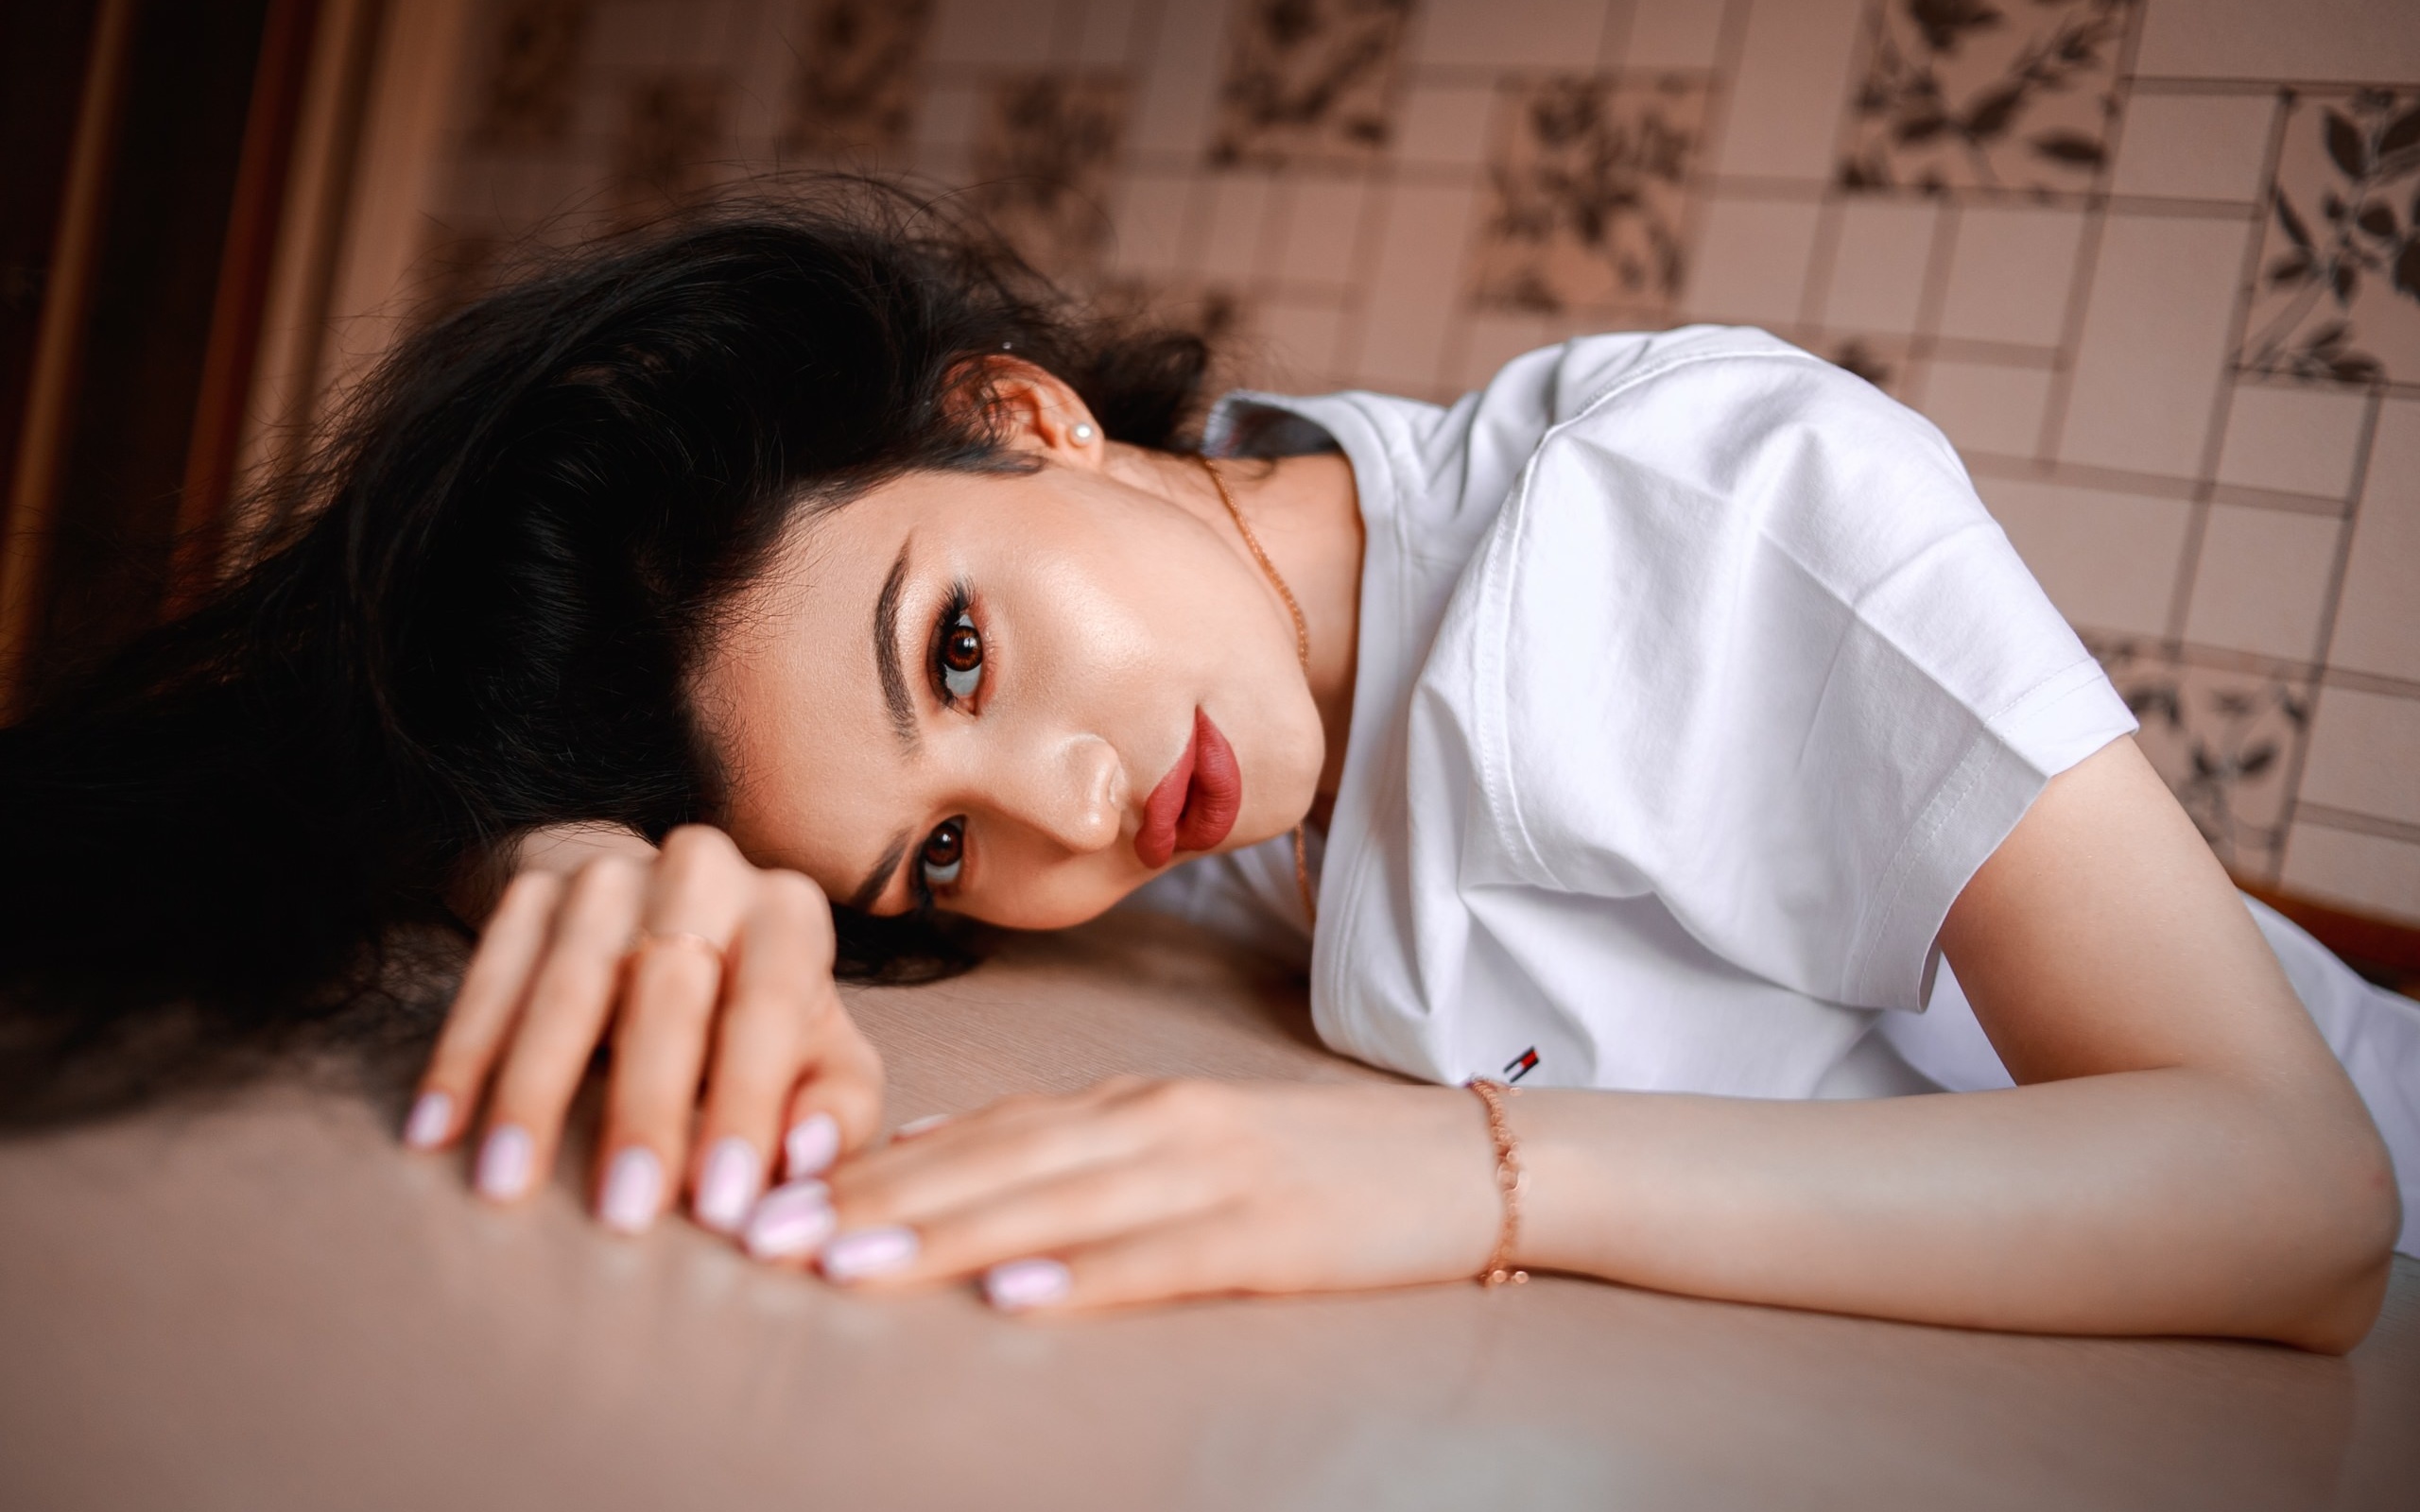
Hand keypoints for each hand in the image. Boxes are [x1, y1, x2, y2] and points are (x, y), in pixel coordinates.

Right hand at [402, 825, 883, 1238]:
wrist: (671, 914)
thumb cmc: (758, 1017)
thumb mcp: (822, 1054)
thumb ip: (838, 1107)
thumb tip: (809, 1158)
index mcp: (789, 913)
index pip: (768, 1008)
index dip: (747, 1107)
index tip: (723, 1206)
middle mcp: (704, 872)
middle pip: (667, 994)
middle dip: (645, 1110)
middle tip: (622, 1213)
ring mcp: (609, 874)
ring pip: (567, 986)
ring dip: (533, 1092)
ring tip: (506, 1185)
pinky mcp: (531, 890)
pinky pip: (488, 975)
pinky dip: (462, 1058)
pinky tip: (437, 1131)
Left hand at [762, 1079, 1505, 1311]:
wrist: (1468, 1161)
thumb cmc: (1315, 1166)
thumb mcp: (1179, 1139)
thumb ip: (1066, 1147)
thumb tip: (934, 1160)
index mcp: (1127, 1102)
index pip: (975, 1133)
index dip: (867, 1168)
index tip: (769, 1201)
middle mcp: (1155, 1121)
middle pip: (991, 1164)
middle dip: (871, 1204)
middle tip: (765, 1241)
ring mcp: (1214, 1173)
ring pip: (1056, 1204)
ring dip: (945, 1236)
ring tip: (848, 1269)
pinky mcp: (1274, 1236)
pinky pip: (1165, 1261)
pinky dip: (1087, 1279)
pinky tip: (1019, 1303)